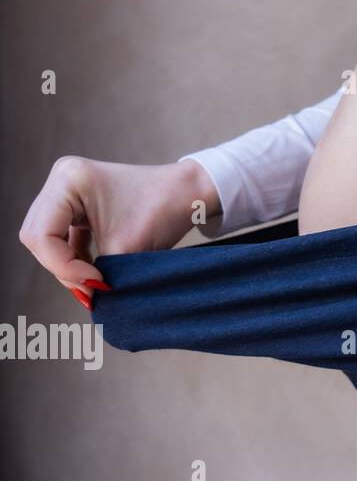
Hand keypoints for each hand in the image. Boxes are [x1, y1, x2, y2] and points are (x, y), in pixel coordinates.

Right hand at [18, 157, 219, 309]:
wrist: (192, 194)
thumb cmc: (165, 211)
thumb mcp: (127, 249)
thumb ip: (95, 275)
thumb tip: (82, 301)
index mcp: (69, 179)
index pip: (42, 236)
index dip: (64, 267)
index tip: (97, 284)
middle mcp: (62, 179)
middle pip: (39, 238)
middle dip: (63, 268)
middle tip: (94, 290)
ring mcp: (68, 191)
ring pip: (48, 240)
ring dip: (69, 266)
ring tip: (98, 284)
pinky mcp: (77, 205)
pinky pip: (63, 238)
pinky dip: (76, 259)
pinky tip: (96, 273)